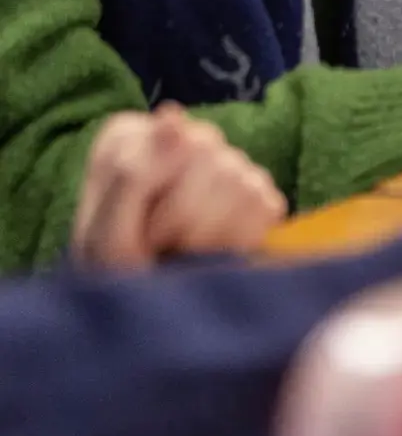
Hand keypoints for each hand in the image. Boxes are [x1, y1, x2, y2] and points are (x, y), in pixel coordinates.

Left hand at [72, 103, 286, 268]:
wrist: (150, 323)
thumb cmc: (117, 279)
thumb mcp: (104, 238)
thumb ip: (131, 175)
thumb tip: (173, 113)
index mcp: (129, 137)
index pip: (162, 141)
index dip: (147, 198)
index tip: (132, 229)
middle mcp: (184, 136)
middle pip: (206, 156)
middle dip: (180, 219)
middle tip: (159, 248)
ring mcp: (227, 161)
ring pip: (237, 181)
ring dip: (208, 235)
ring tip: (184, 253)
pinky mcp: (261, 193)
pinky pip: (263, 207)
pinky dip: (238, 242)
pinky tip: (213, 255)